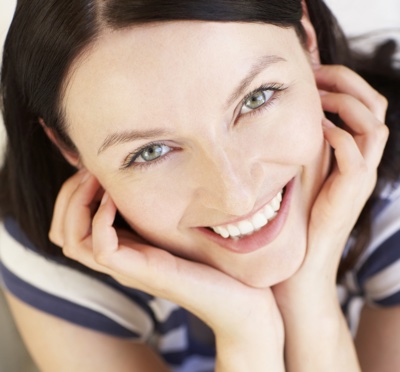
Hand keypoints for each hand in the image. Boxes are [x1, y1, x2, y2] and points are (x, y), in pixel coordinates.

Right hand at [49, 171, 283, 352]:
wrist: (239, 296)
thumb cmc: (211, 257)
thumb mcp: (176, 223)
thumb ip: (156, 206)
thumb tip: (146, 173)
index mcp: (125, 248)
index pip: (69, 227)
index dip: (71, 195)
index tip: (93, 169)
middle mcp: (120, 260)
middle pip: (63, 233)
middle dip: (69, 195)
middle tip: (90, 171)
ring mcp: (130, 268)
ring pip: (72, 241)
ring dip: (79, 204)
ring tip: (99, 181)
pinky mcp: (146, 272)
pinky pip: (102, 249)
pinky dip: (101, 220)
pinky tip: (115, 200)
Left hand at [272, 65, 387, 371]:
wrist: (299, 264)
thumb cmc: (293, 219)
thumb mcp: (297, 174)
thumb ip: (298, 147)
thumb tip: (278, 117)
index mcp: (350, 155)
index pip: (363, 104)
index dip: (343, 82)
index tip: (313, 72)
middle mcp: (360, 162)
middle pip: (375, 105)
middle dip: (348, 82)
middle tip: (318, 74)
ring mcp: (359, 177)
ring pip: (374, 123)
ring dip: (344, 103)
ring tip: (315, 98)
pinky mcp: (350, 192)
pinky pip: (355, 153)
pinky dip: (336, 135)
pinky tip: (313, 131)